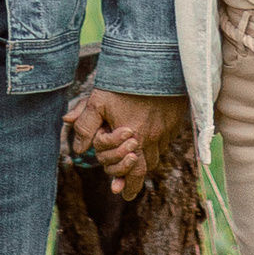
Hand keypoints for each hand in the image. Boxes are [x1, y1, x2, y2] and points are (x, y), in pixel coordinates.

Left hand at [62, 87, 184, 198]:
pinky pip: (166, 140)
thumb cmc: (123, 82)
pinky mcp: (175, 120)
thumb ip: (85, 124)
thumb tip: (78, 148)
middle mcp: (152, 138)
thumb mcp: (97, 101)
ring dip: (145, 161)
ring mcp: (166, 129)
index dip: (124, 184)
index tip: (119, 192)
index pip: (132, 173)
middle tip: (127, 189)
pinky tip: (149, 138)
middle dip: (135, 180)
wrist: (155, 62)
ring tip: (135, 163)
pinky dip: (157, 144)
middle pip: (146, 168)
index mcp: (133, 138)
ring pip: (157, 155)